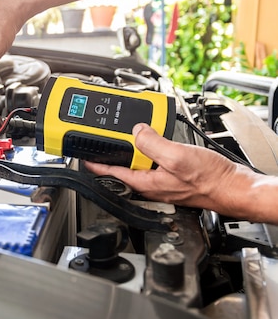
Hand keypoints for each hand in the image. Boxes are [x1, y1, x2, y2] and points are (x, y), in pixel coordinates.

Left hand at [84, 123, 267, 220]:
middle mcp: (151, 184)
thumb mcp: (176, 156)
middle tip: (109, 137)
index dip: (96, 164)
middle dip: (117, 150)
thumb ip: (152, 143)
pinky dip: (153, 147)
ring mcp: (163, 180)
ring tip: (135, 134)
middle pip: (125, 164)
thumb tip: (136, 132)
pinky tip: (159, 139)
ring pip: (141, 161)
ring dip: (136, 147)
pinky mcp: (175, 175)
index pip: (112, 173)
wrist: (234, 186)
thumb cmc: (211, 180)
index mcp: (146, 183)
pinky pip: (157, 159)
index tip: (83, 157)